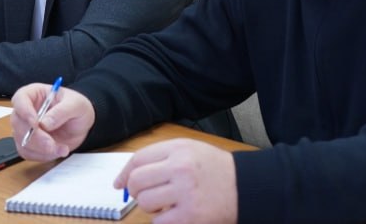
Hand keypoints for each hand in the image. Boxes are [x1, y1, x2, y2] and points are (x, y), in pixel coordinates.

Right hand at [10, 83, 94, 160]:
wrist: (81, 124)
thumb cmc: (77, 107)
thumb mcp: (77, 105)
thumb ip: (62, 111)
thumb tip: (44, 123)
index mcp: (34, 94)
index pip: (20, 99)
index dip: (24, 111)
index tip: (36, 123)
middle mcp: (26, 110)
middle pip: (18, 124)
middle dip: (36, 137)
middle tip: (52, 144)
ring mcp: (25, 128)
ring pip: (22, 142)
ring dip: (42, 149)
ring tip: (62, 148)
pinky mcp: (29, 143)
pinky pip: (28, 153)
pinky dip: (43, 156)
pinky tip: (57, 151)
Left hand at [114, 139, 236, 223]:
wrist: (246, 187)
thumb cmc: (215, 169)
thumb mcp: (190, 150)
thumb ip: (160, 158)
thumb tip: (126, 177)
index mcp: (179, 149)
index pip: (138, 159)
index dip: (124, 173)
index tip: (120, 183)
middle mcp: (180, 168)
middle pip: (137, 181)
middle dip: (136, 191)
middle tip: (147, 195)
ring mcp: (185, 193)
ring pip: (145, 202)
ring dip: (151, 206)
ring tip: (166, 204)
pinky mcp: (190, 216)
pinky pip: (158, 222)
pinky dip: (162, 221)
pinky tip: (175, 215)